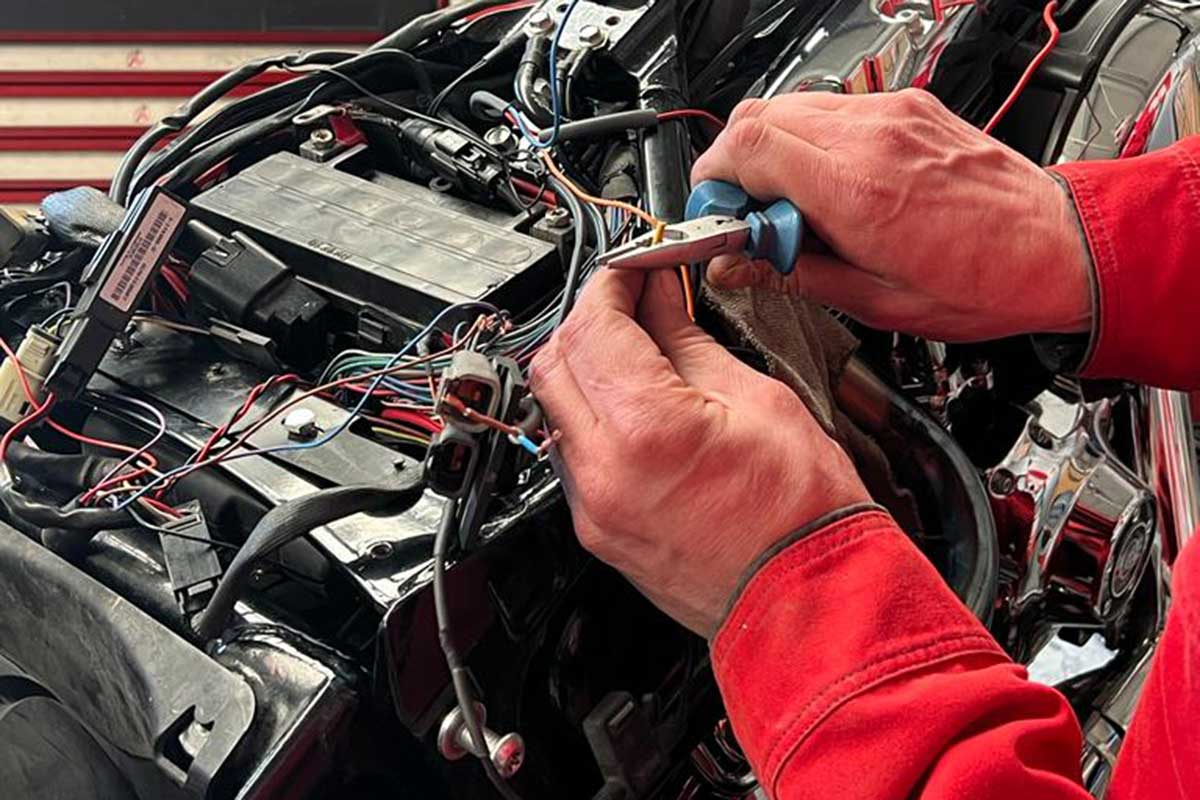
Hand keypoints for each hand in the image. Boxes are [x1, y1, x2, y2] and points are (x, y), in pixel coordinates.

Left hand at [529, 269, 869, 637]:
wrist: (808, 601)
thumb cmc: (803, 518)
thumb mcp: (757, 401)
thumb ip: (689, 342)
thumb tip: (661, 300)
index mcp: (646, 429)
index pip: (595, 324)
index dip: (612, 282)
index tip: (635, 268)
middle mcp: (603, 470)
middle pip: (556, 360)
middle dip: (589, 318)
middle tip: (634, 299)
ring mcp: (593, 506)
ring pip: (554, 406)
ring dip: (585, 365)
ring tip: (638, 347)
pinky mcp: (597, 529)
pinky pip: (570, 451)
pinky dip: (592, 414)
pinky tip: (634, 401)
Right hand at [692, 89, 1092, 341]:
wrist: (1059, 249)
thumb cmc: (987, 279)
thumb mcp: (874, 300)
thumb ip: (793, 274)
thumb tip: (737, 267)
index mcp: (859, 190)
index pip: (746, 146)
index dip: (712, 181)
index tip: (716, 220)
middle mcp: (873, 139)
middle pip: (756, 118)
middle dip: (732, 168)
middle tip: (745, 219)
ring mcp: (892, 117)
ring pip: (789, 108)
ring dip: (768, 154)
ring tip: (789, 208)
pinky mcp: (908, 110)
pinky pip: (832, 111)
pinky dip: (808, 144)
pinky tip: (826, 188)